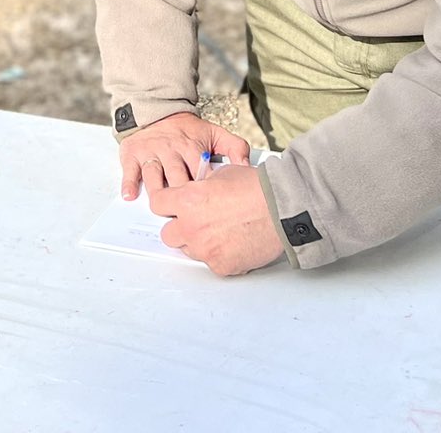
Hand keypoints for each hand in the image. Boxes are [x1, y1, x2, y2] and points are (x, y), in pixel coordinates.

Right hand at [118, 110, 251, 199]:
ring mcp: (151, 152)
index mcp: (193, 146)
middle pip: (177, 177)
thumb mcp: (215, 133)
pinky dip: (129, 182)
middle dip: (182, 195)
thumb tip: (248, 167)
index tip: (211, 205)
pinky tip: (130, 195)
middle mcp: (171, 149)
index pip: (200, 171)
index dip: (205, 189)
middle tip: (187, 214)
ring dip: (157, 191)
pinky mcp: (133, 154)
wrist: (157, 110)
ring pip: (154, 175)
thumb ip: (235, 148)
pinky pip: (130, 170)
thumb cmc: (188, 130)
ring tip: (160, 207)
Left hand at [151, 165, 285, 275]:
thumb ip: (201, 186)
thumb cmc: (257, 190)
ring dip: (199, 242)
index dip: (166, 203)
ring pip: (189, 250)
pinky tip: (234, 242)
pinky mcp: (221, 266)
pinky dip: (220, 254)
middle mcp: (192, 227)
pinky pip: (211, 262)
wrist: (283, 210)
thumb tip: (197, 190)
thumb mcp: (222, 174)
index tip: (172, 205)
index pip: (157, 205)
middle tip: (197, 221)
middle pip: (168, 234)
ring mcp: (205, 249)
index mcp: (188, 200)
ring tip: (222, 231)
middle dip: (179, 227)